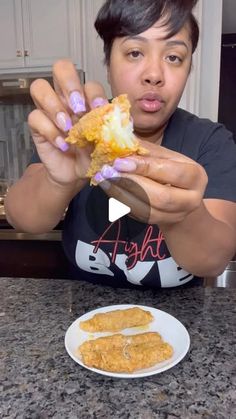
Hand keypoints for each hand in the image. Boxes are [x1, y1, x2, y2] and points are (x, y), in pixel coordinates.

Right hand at [28, 59, 107, 186]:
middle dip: (70, 84)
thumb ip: (114, 132)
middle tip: (78, 108)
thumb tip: (121, 123)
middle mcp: (66, 98)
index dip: (93, 94)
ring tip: (67, 127)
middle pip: (61, 68)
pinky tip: (62, 144)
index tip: (99, 110)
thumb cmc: (92, 155)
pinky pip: (35, 117)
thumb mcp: (107, 144)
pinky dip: (49, 130)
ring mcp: (49, 110)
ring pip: (39, 87)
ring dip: (54, 105)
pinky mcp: (37, 125)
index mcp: (86, 99)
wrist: (76, 174)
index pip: (89, 83)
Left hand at [96, 140, 207, 225]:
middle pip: (160, 196)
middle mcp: (191, 199)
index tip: (119, 161)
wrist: (181, 199)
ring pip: (147, 209)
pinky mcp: (161, 223)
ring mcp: (177, 215)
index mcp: (195, 176)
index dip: (144, 167)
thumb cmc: (171, 172)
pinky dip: (122, 203)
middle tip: (108, 172)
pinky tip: (110, 190)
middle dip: (131, 183)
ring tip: (104, 180)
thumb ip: (148, 151)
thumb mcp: (166, 157)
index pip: (169, 172)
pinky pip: (139, 215)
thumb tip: (122, 139)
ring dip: (122, 195)